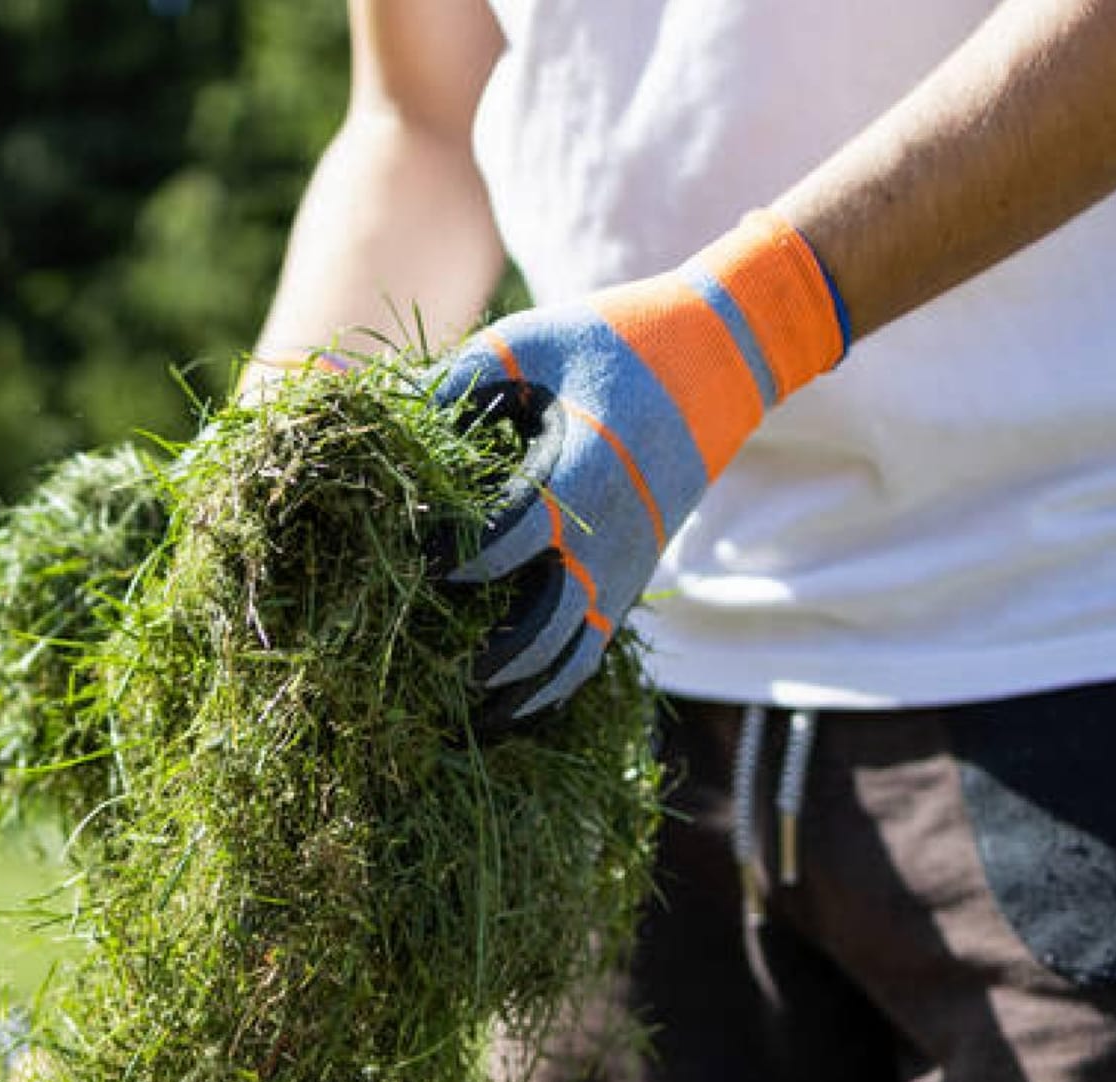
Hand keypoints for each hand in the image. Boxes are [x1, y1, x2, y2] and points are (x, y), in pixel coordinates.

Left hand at [429, 211, 848, 731]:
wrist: (726, 352)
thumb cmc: (617, 338)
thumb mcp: (531, 342)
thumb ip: (458, 382)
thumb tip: (389, 423)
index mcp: (582, 476)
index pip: (504, 541)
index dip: (451, 557)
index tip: (407, 559)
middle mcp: (610, 535)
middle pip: (545, 625)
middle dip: (490, 653)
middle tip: (434, 663)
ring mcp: (630, 562)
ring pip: (576, 653)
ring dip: (526, 687)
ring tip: (474, 708)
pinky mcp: (637, 572)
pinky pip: (596, 645)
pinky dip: (557, 679)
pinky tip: (516, 701)